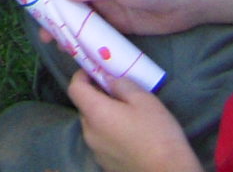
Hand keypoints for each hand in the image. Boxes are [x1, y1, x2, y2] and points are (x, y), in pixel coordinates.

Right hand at [50, 0, 201, 36]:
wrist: (188, 1)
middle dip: (53, 11)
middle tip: (41, 29)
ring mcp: (109, 6)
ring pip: (81, 17)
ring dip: (67, 28)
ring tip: (54, 43)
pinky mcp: (119, 25)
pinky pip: (97, 32)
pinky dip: (85, 40)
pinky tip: (76, 51)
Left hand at [67, 72, 201, 171]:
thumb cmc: (157, 134)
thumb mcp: (144, 100)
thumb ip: (122, 84)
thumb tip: (108, 78)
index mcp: (95, 113)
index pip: (75, 88)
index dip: (82, 75)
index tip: (96, 70)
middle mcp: (89, 133)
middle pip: (84, 107)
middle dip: (97, 96)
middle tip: (118, 92)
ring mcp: (96, 151)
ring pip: (93, 125)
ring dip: (104, 116)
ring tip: (128, 115)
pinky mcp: (105, 164)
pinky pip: (102, 141)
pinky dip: (109, 133)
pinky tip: (130, 135)